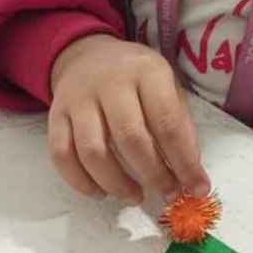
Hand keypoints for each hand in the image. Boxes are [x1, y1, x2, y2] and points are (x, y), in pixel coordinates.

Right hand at [48, 34, 208, 203]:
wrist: (88, 55)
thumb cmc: (138, 78)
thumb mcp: (168, 86)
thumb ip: (179, 124)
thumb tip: (189, 172)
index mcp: (148, 72)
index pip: (168, 122)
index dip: (184, 160)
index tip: (197, 188)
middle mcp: (111, 83)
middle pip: (131, 138)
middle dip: (154, 175)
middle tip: (168, 194)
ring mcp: (79, 99)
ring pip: (92, 151)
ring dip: (116, 183)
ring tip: (135, 197)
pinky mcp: (55, 115)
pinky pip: (61, 155)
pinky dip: (80, 181)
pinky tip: (101, 192)